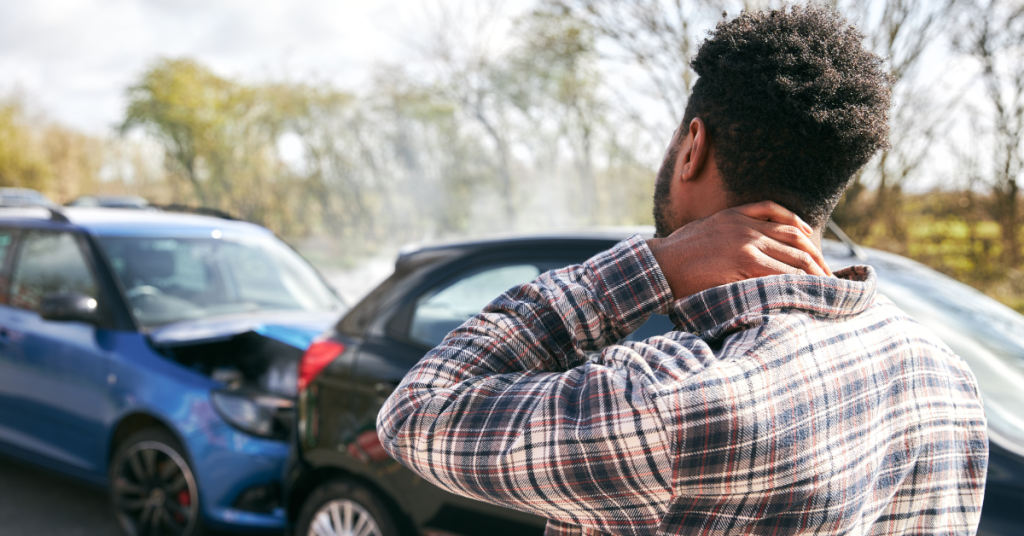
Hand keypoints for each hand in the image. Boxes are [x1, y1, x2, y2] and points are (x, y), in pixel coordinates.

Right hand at [647, 201, 831, 299]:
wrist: (659, 265)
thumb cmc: (676, 254)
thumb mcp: (704, 230)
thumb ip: (728, 230)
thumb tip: (745, 248)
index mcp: (737, 214)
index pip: (784, 220)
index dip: (806, 236)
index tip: (815, 253)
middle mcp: (746, 226)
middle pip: (796, 239)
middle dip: (816, 259)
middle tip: (829, 276)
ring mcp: (746, 244)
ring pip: (793, 257)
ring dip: (813, 273)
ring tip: (825, 288)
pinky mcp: (743, 263)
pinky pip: (780, 272)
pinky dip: (796, 281)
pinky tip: (805, 290)